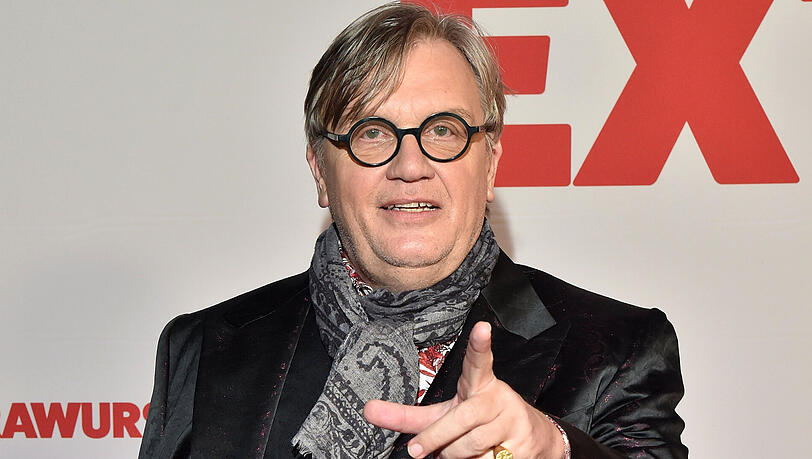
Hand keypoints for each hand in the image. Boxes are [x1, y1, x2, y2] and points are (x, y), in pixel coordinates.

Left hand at [364, 321, 565, 458]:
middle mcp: (496, 398)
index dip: (479, 345)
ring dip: (456, 456)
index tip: (481, 328)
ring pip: (470, 448)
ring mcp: (511, 421)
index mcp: (478, 384)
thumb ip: (408, 415)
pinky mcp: (522, 447)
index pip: (478, 362)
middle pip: (460, 419)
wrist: (531, 439)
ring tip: (462, 449)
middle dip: (434, 438)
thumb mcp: (445, 413)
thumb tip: (368, 411)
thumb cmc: (478, 421)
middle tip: (416, 450)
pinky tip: (485, 456)